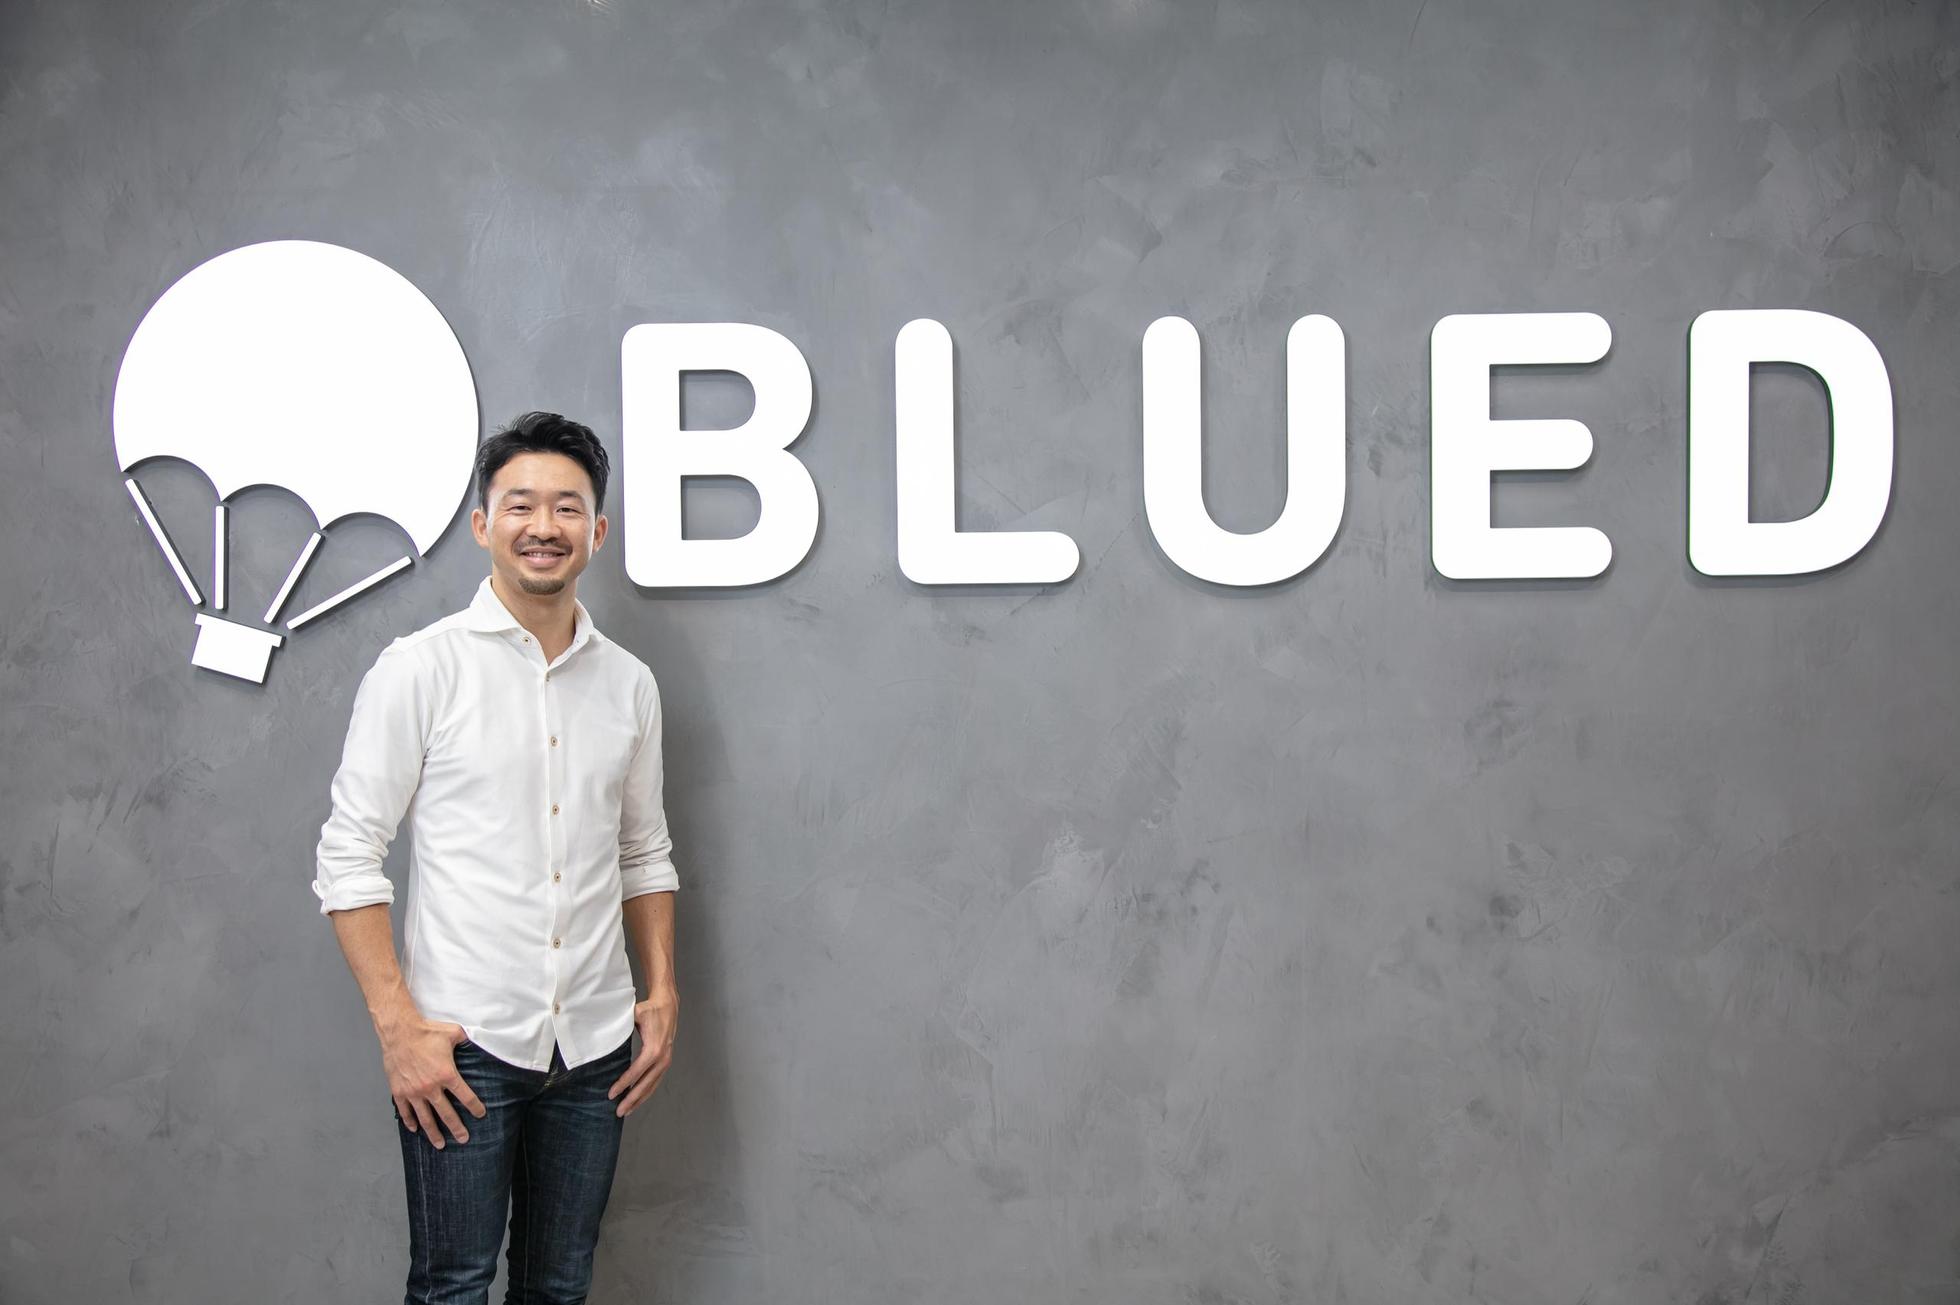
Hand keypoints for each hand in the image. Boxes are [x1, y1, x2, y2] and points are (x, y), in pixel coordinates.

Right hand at [381, 1019, 484, 1148]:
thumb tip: (480, 1038)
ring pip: (426, 1119)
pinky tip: (415, 1130)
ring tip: (441, 1144)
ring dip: (434, 1133)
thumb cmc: (426, 1031)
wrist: (399, 1031)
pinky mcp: (399, 1092)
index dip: (475, 1107)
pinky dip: (410, 1122)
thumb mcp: (454, 1032)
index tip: (480, 1115)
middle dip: (457, 1128)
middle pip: (447, 1114)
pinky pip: (406, 1112)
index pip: (466, 1097)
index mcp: (447, 1075)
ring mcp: (414, 1092)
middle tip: (464, 1139)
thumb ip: (468, 1039)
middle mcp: (431, 1087)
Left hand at [608, 988, 677, 1118]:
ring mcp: (666, 1061)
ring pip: (652, 1086)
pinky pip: (655, 1081)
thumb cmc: (650, 1010)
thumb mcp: (634, 1014)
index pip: (637, 1071)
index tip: (611, 1094)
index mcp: (654, 1048)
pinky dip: (646, 1092)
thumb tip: (603, 1032)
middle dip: (632, 1099)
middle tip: (618, 1111)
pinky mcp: (666, 1061)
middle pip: (646, 1084)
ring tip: (626, 1111)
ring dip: (639, 1099)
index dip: (624, 1083)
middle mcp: (663, 1058)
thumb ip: (621, 1024)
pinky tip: (637, 1099)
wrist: (668, 1005)